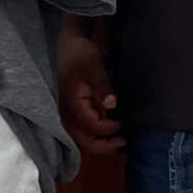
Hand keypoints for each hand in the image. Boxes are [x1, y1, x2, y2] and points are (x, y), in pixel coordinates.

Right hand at [58, 30, 121, 152]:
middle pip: (85, 141)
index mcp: (72, 105)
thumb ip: (103, 85)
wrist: (67, 46)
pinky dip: (97, 136)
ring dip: (101, 144)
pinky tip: (110, 134)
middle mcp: (67, 115)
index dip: (109, 128)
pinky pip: (84, 132)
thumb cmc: (80, 54)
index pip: (93, 127)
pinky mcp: (73, 113)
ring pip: (83, 140)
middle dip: (105, 146)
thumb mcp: (94, 66)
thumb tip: (113, 103)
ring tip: (120, 142)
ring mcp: (68, 116)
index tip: (123, 123)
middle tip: (124, 142)